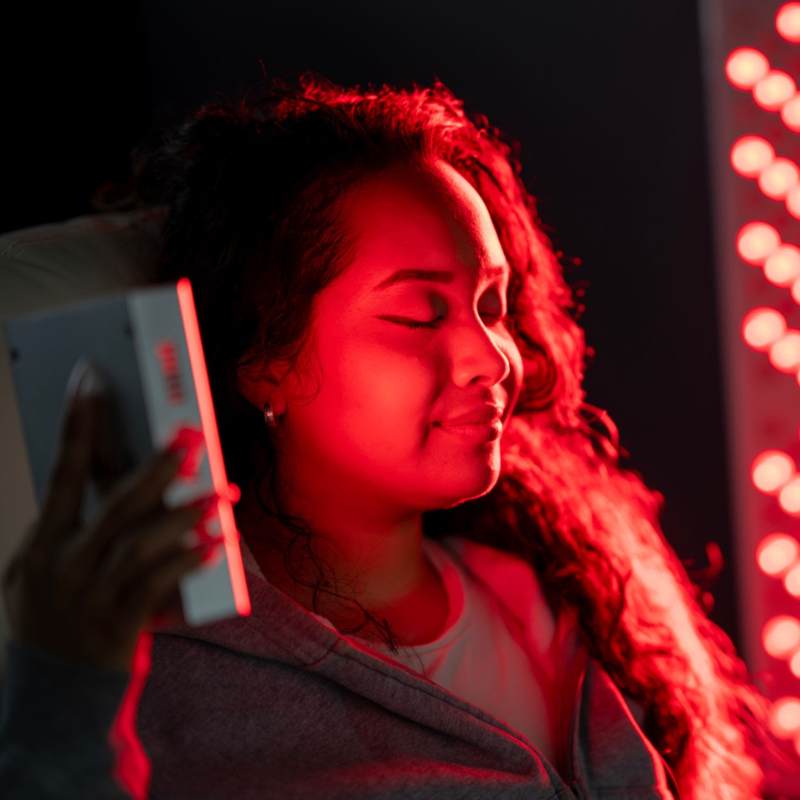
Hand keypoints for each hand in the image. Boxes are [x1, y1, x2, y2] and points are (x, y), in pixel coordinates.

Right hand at [1, 360, 223, 672]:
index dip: (77, 424)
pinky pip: (156, 589)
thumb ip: (75, 529)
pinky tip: (214, 546)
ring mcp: (89, 597)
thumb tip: (119, 477)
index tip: (92, 380)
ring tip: (220, 497)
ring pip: (140, 545)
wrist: (50, 695)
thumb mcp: (39, 574)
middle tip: (191, 436)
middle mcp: (62, 565)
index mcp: (42, 543)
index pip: (61, 471)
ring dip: (183, 517)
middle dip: (154, 468)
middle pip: (114, 505)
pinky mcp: (117, 626)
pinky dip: (186, 563)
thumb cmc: (53, 619)